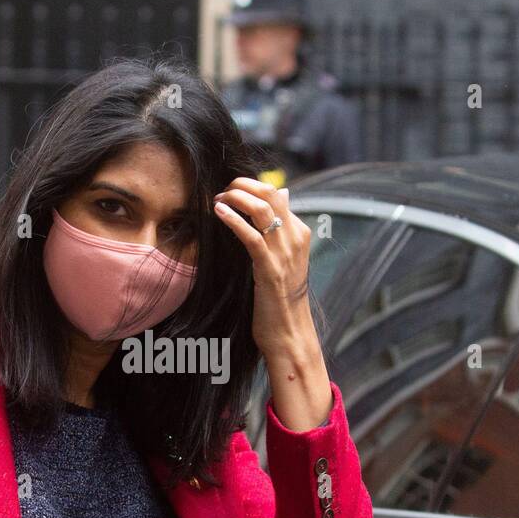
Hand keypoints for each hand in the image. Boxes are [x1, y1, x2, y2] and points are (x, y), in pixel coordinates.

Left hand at [212, 177, 313, 357]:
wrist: (289, 332)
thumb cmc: (281, 298)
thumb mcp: (284, 259)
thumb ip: (281, 228)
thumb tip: (284, 193)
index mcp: (300, 233)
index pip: (277, 194)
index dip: (251, 187)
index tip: (230, 190)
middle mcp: (296, 238)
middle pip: (270, 194)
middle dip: (243, 185)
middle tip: (222, 190)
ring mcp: (285, 253)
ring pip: (261, 209)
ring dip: (236, 197)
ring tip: (218, 198)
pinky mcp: (270, 268)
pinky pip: (251, 235)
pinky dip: (233, 219)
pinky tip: (218, 211)